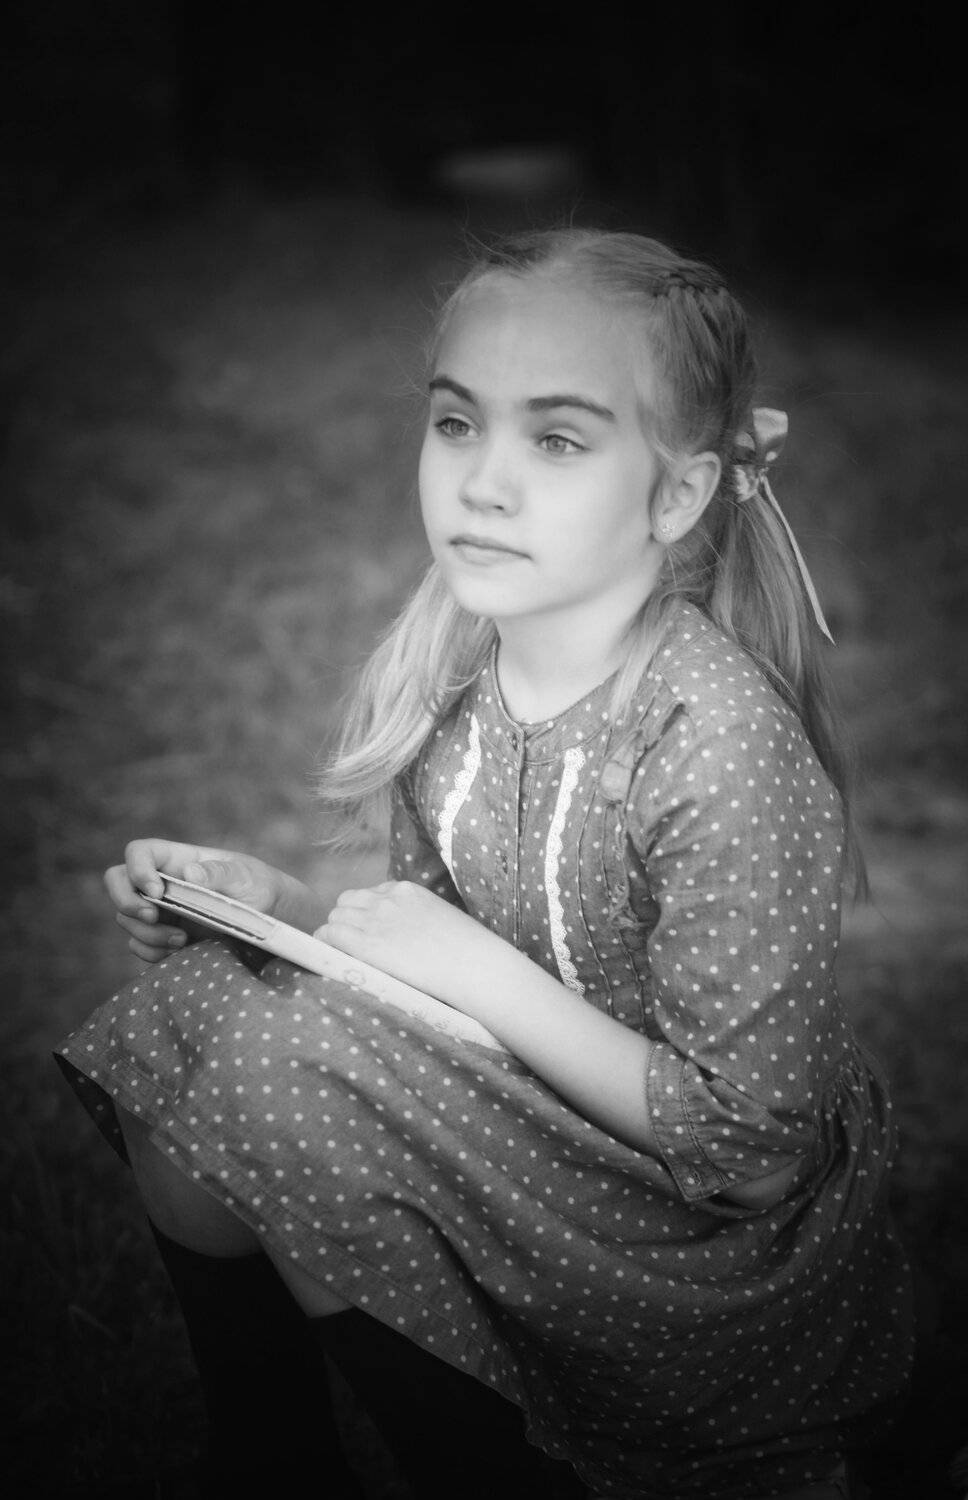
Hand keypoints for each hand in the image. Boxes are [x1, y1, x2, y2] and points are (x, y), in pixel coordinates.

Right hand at [105, 838, 281, 963]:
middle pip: (117, 882)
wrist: (268, 920)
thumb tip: (188, 873)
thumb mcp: (245, 876)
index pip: (139, 852)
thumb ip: (219, 873)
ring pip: (126, 918)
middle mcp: (161, 882)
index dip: (137, 869)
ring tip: (182, 939)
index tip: (157, 891)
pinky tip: (180, 951)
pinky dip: (152, 952)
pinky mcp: (164, 936)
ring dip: (147, 932)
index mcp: (177, 859)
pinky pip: (139, 945)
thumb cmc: (257, 887)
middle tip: (152, 916)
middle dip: (126, 902)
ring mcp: (160, 910)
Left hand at [316, 880, 498, 1006]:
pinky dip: (326, 945)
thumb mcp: (441, 920)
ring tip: (345, 956)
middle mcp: (387, 899)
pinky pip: (329, 935)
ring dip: (337, 934)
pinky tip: (332, 959)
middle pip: (347, 902)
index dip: (365, 915)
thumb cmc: (468, 953)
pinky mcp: (366, 943)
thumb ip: (418, 919)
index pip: (369, 894)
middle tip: (355, 947)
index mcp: (407, 890)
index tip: (370, 933)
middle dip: (348, 922)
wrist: (474, 967)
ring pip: (336, 917)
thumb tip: (408, 937)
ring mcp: (375, 919)